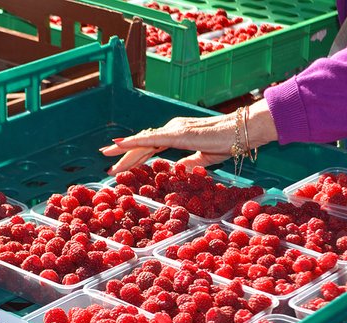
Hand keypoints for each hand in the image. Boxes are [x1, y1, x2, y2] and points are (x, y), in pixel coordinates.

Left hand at [100, 99, 277, 174]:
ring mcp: (173, 130)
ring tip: (107, 157)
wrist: (241, 133)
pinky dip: (133, 142)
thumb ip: (190, 163)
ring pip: (143, 141)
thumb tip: (181, 169)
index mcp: (177, 134)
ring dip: (124, 151)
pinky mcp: (176, 134)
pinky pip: (150, 139)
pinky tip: (120, 146)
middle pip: (142, 143)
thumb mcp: (204, 159)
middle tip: (106, 160)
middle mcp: (171, 129)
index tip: (121, 162)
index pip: (151, 145)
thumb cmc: (227, 143)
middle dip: (123, 153)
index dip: (134, 154)